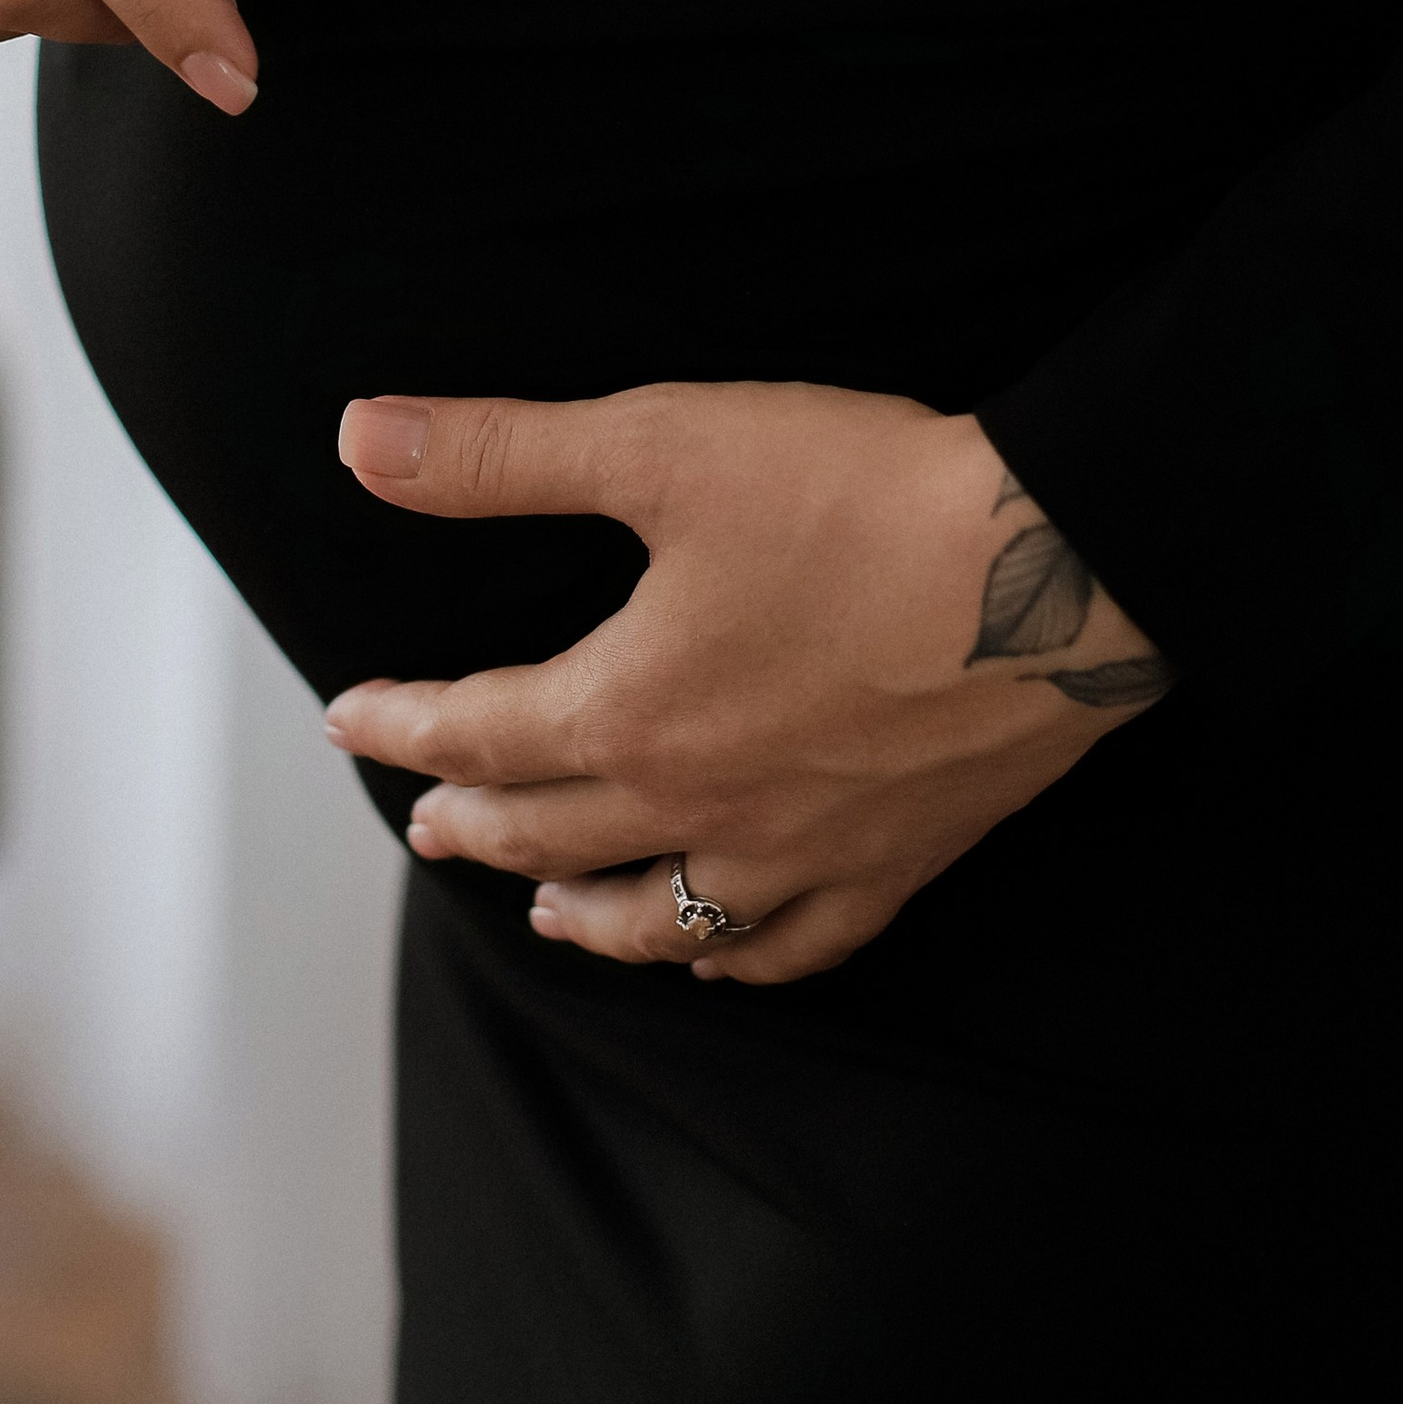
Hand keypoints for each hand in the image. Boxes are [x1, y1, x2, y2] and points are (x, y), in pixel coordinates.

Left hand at [324, 384, 1170, 982]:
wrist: (1054, 569)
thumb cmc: (858, 496)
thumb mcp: (660, 444)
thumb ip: (500, 452)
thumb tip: (360, 441)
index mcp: (628, 710)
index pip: (476, 731)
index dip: (400, 724)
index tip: (348, 720)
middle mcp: (698, 805)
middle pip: (550, 834)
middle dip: (471, 821)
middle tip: (426, 820)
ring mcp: (798, 852)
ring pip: (657, 915)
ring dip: (580, 912)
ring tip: (538, 910)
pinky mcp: (893, 864)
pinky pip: (792, 948)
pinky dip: (732, 962)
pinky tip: (713, 956)